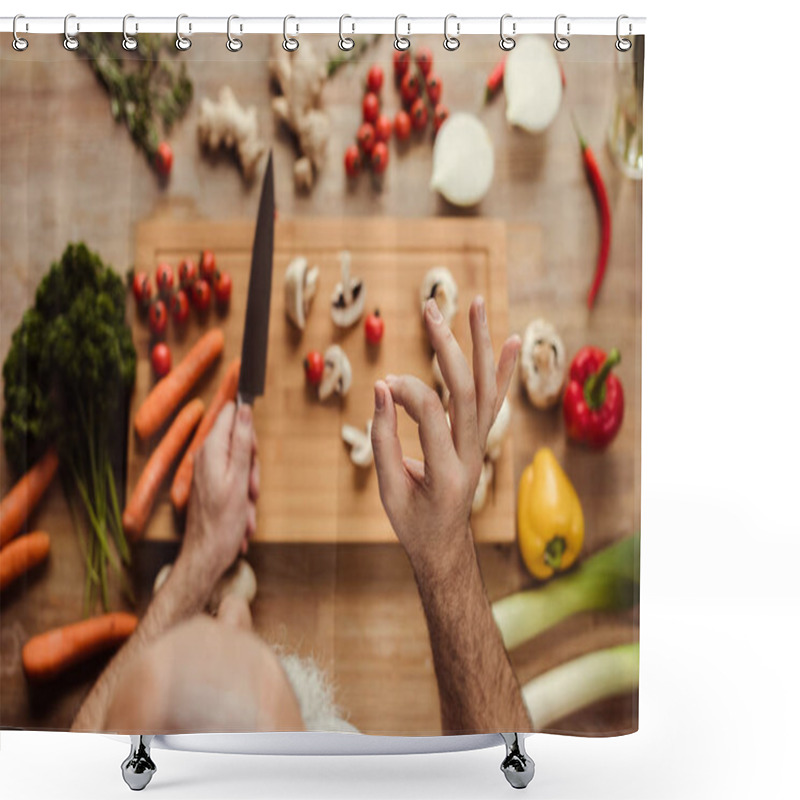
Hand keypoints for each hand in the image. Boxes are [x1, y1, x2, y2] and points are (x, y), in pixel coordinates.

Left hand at [182, 401, 258, 588]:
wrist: (206, 556)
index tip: (253, 449)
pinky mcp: (211, 485)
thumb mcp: (239, 478)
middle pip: (239, 441)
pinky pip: (235, 481)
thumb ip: (242, 442)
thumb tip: (244, 409)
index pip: (231, 414)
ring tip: (246, 507)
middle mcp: (205, 456)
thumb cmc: (222, 523)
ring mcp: (207, 471)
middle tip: (251, 486)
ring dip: (249, 485)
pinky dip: (243, 497)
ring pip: (240, 464)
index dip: (248, 427)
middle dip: (251, 464)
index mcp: (211, 450)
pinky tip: (242, 516)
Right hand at [371, 296, 519, 572]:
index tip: (382, 387)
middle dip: (448, 347)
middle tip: (430, 309)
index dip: (404, 393)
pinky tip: (511, 340)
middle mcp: (471, 455)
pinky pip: (494, 400)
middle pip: (466, 391)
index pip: (429, 415)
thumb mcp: (388, 489)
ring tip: (476, 303)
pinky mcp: (481, 438)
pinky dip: (502, 369)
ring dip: (481, 343)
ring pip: (485, 389)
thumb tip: (382, 387)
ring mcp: (481, 445)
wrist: (445, 545)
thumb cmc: (413, 521)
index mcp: (447, 473)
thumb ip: (383, 439)